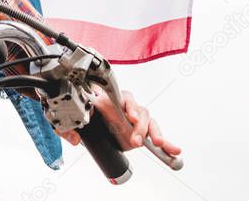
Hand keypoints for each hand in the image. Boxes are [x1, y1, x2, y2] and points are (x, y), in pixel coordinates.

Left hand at [58, 88, 181, 156]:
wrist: (95, 125)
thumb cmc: (89, 115)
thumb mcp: (79, 117)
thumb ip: (74, 122)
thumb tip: (76, 133)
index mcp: (112, 98)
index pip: (124, 97)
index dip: (129, 106)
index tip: (130, 116)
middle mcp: (127, 106)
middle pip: (139, 109)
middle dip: (139, 125)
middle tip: (135, 140)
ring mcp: (137, 118)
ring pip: (149, 120)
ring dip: (153, 132)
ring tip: (155, 143)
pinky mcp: (143, 130)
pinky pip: (157, 134)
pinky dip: (167, 142)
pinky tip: (175, 150)